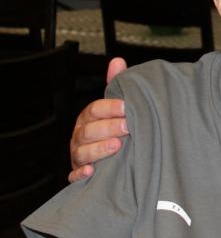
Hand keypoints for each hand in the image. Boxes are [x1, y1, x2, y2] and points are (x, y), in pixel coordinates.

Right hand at [68, 58, 128, 182]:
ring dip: (99, 149)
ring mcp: (78, 156)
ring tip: (117, 145)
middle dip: (108, 128)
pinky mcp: (78, 174)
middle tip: (128, 127)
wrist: (112, 155)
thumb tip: (118, 61)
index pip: (94, 110)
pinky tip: (92, 172)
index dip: (110, 108)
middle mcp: (80, 136)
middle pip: (88, 131)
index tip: (126, 107)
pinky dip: (81, 175)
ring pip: (82, 153)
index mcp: (88, 118)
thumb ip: (116, 85)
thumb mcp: (115, 106)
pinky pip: (74, 176)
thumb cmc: (113, 127)